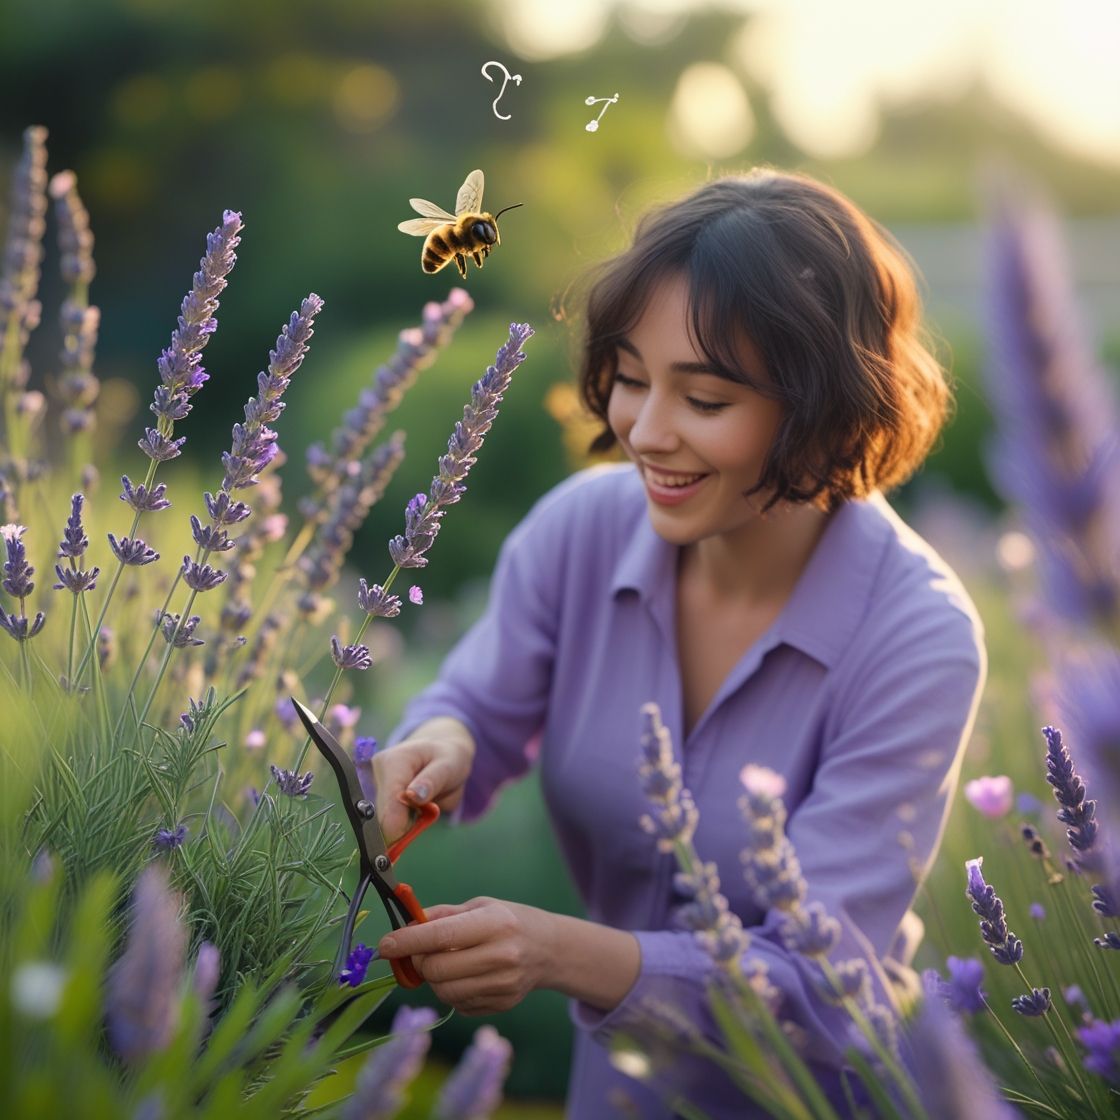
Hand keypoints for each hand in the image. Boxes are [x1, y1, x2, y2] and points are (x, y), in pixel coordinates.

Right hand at [373, 717, 474, 840]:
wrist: (442, 754)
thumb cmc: (447, 758)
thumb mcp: (448, 766)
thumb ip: (432, 781)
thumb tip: (412, 796)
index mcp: (393, 762)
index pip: (389, 802)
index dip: (400, 825)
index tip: (411, 836)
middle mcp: (378, 773)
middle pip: (383, 816)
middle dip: (405, 825)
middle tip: (426, 815)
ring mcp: (375, 786)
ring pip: (384, 822)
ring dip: (404, 824)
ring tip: (422, 808)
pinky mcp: (378, 798)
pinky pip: (388, 821)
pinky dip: (402, 823)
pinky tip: (414, 811)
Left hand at [378, 899, 640, 1014]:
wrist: (549, 949)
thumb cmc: (508, 920)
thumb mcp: (480, 906)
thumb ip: (442, 916)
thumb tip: (405, 927)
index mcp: (495, 923)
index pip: (441, 935)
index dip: (407, 941)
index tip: (384, 945)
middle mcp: (501, 955)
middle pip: (437, 970)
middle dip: (419, 962)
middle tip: (421, 952)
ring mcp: (503, 985)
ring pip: (444, 992)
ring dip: (434, 979)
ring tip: (447, 962)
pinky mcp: (502, 1005)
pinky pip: (459, 1005)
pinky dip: (452, 991)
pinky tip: (466, 976)